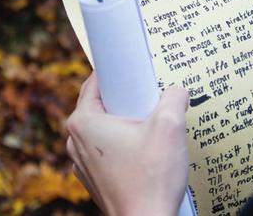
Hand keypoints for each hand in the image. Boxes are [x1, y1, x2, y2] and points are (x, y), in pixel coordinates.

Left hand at [66, 74, 188, 215]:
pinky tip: (145, 154)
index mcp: (83, 122)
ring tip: (151, 132)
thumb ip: (174, 97)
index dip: (118, 73)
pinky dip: (124, 147)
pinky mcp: (94, 178)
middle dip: (127, 101)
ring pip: (105, 129)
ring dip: (126, 126)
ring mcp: (82, 162)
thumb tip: (177, 90)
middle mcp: (75, 141)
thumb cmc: (151, 180)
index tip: (136, 72)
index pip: (96, 82)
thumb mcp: (170, 127)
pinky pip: (108, 151)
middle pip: (102, 105)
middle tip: (151, 105)